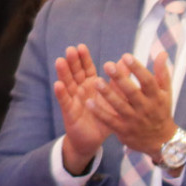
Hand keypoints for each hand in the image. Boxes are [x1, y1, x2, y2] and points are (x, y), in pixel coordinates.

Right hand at [54, 45, 109, 173]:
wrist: (94, 138)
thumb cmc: (105, 115)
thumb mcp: (114, 98)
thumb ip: (118, 81)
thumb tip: (127, 63)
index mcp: (91, 85)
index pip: (86, 68)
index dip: (83, 58)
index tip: (81, 46)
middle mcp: (80, 90)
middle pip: (75, 73)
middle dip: (72, 62)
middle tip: (70, 50)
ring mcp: (73, 100)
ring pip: (67, 84)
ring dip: (63, 73)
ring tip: (60, 61)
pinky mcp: (69, 112)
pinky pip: (64, 101)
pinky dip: (61, 93)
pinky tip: (58, 84)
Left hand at [87, 51, 177, 157]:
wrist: (161, 141)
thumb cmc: (161, 111)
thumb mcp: (165, 92)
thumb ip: (162, 73)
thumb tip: (162, 53)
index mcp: (156, 97)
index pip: (148, 81)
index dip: (137, 69)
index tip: (126, 56)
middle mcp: (146, 108)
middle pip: (132, 92)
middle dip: (120, 79)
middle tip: (107, 65)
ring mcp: (134, 120)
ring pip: (119, 106)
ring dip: (107, 94)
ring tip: (96, 81)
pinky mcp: (124, 130)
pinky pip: (109, 120)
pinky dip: (99, 112)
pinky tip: (89, 102)